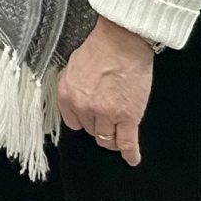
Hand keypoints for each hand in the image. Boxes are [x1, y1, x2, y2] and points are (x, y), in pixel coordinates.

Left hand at [57, 18, 154, 166]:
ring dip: (113, 138)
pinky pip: (128, 142)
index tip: (90, 120)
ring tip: (119, 134)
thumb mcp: (73, 66)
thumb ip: (72, 87)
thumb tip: (76, 99)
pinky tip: (132, 159)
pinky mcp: (128, 117)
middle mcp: (84, 108)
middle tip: (108, 117)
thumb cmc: (101, 48)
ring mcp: (107, 115)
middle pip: (91, 131)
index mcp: (68, 95)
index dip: (83, 121)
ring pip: (107, 139)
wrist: (122, 42)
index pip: (73, 122)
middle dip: (99, 125)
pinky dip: (131, 153)